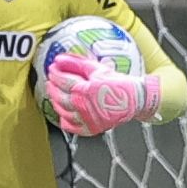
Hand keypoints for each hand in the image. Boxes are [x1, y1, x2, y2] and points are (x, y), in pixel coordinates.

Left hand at [43, 52, 159, 135]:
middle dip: (53, 87)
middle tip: (51, 81)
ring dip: (56, 102)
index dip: (55, 73)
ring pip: (63, 112)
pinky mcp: (91, 128)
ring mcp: (86, 119)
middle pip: (60, 97)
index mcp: (85, 90)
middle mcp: (83, 107)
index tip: (52, 68)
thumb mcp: (97, 69)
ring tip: (56, 95)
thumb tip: (60, 59)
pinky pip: (71, 127)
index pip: (63, 81)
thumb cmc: (119, 84)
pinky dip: (64, 120)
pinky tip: (64, 114)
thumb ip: (76, 63)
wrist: (135, 99)